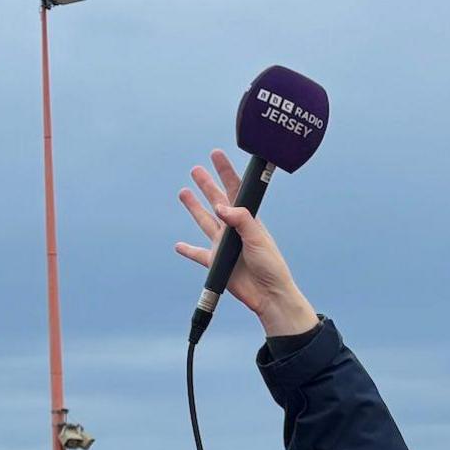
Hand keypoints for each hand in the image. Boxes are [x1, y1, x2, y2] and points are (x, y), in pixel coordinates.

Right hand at [175, 149, 317, 336]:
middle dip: (207, 185)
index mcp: (248, 220)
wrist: (269, 295)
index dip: (225, 171)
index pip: (235, 190)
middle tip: (196, 169)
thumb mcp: (259, 239)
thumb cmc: (271, 266)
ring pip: (204, 222)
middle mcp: (233, 229)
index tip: (216, 154)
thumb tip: (220, 206)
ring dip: (194, 208)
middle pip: (216, 201)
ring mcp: (223, 246)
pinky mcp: (216, 263)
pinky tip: (178, 245)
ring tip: (184, 192)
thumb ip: (241, 220)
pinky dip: (188, 250)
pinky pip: (198, 254)